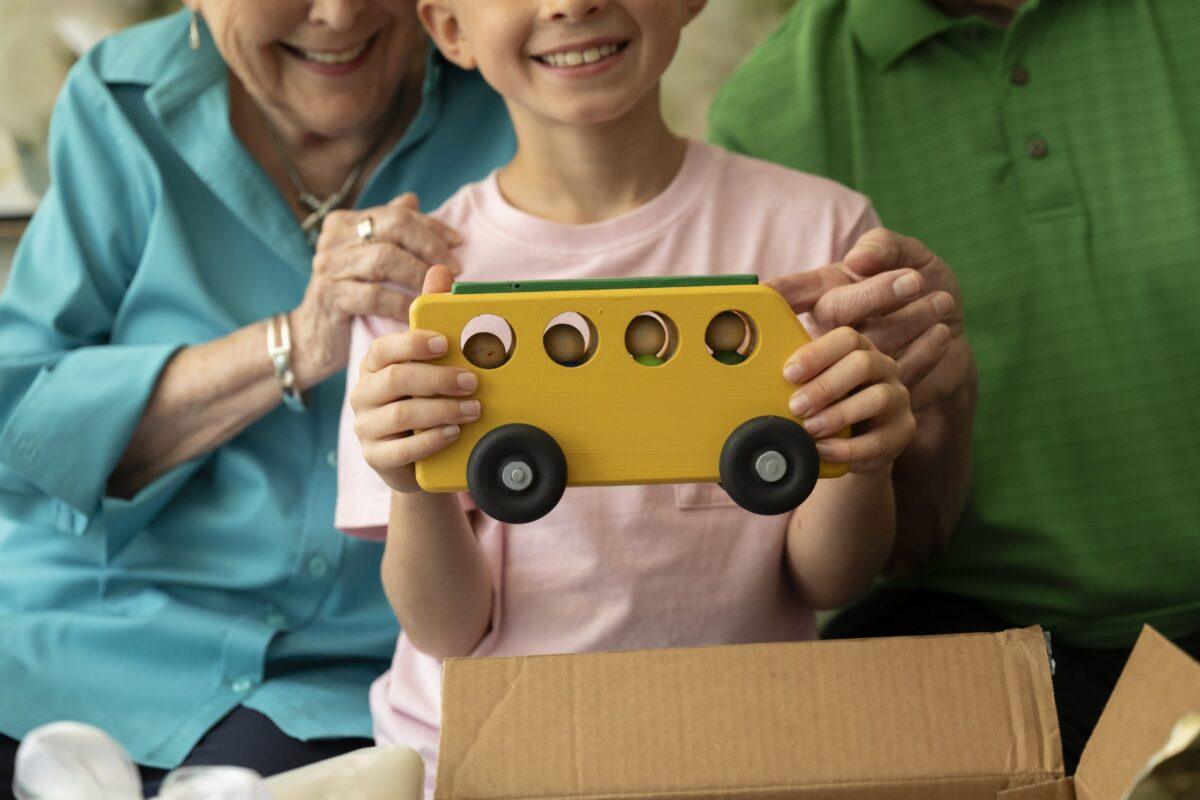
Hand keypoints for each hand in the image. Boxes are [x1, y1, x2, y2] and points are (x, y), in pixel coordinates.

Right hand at [289, 193, 463, 388]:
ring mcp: (328, 266)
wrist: (315, 338)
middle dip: (430, 246)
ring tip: (440, 289)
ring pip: (384, 259)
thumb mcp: (368, 261)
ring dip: (420, 274)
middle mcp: (333, 239)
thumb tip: (412, 200)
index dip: (431, 227)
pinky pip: (374, 296)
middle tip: (454, 268)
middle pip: (392, 228)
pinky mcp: (329, 296)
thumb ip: (387, 230)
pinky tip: (418, 312)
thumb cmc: (350, 297)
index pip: (396, 214)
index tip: (458, 242)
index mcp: (344, 223)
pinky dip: (402, 303)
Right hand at [349, 265, 480, 492]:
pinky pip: (400, 450)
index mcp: (376, 364)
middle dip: (438, 379)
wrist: (418, 457)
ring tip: (472, 410)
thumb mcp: (430, 361)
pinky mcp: (375, 457)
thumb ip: (433, 316)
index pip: (385, 348)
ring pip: (400, 415)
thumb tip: (440, 270)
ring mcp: (366, 427)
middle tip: (472, 382)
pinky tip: (453, 432)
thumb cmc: (425, 400)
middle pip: (395, 380)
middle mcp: (365, 393)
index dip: (414, 343)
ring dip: (442, 410)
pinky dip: (431, 439)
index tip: (445, 344)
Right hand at [768, 227, 971, 409]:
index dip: (770, 295)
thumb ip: (883, 245)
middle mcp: (828, 329)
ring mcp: (849, 365)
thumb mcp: (909, 254)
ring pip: (869, 343)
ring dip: (913, 318)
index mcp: (825, 291)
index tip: (762, 291)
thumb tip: (858, 260)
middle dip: (876, 293)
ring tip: (943, 301)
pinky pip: (895, 372)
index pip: (787, 293)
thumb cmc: (923, 287)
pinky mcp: (877, 392)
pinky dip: (926, 349)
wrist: (954, 336)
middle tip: (915, 279)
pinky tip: (943, 331)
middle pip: (833, 313)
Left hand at [784, 327, 915, 473]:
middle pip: (863, 364)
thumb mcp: (812, 387)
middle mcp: (885, 368)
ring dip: (839, 414)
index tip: (788, 373)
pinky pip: (881, 439)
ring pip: (877, 398)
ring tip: (810, 429)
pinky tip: (823, 450)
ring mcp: (898, 398)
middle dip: (825, 385)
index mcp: (860, 350)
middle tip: (795, 406)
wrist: (852, 444)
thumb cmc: (825, 407)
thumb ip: (794, 379)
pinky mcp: (904, 430)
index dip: (817, 354)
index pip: (847, 338)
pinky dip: (848, 448)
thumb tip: (754, 376)